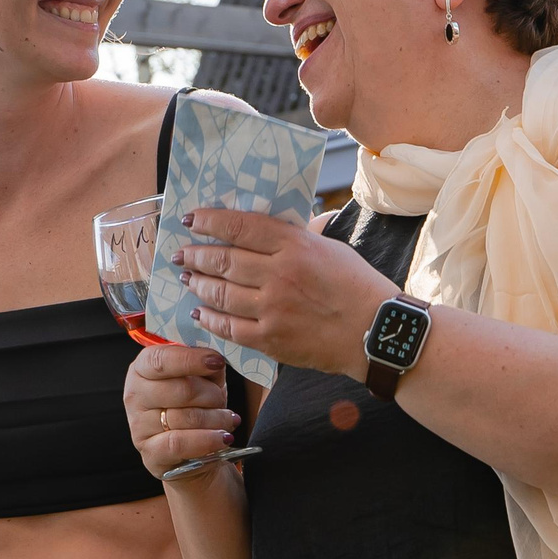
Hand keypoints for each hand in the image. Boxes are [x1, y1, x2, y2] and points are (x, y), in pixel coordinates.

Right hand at [126, 342, 239, 481]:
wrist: (193, 449)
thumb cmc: (196, 405)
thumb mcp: (202, 378)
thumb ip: (205, 364)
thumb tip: (216, 358)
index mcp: (142, 369)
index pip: (160, 359)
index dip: (190, 359)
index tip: (217, 361)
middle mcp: (135, 396)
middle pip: (180, 389)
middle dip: (211, 395)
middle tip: (222, 400)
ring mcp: (139, 427)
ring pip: (185, 417)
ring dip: (216, 418)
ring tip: (228, 420)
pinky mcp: (150, 454)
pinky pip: (180, 444)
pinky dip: (207, 440)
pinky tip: (222, 437)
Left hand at [177, 208, 399, 377]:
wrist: (376, 332)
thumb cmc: (358, 286)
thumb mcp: (329, 247)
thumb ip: (295, 238)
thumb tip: (262, 228)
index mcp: (295, 245)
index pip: (240, 226)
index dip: (209, 221)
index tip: (191, 219)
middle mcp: (279, 274)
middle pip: (223, 259)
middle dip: (195, 254)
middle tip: (181, 253)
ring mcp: (272, 308)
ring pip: (219, 293)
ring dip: (197, 283)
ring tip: (186, 278)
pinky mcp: (271, 339)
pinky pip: (228, 327)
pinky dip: (209, 318)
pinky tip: (199, 311)